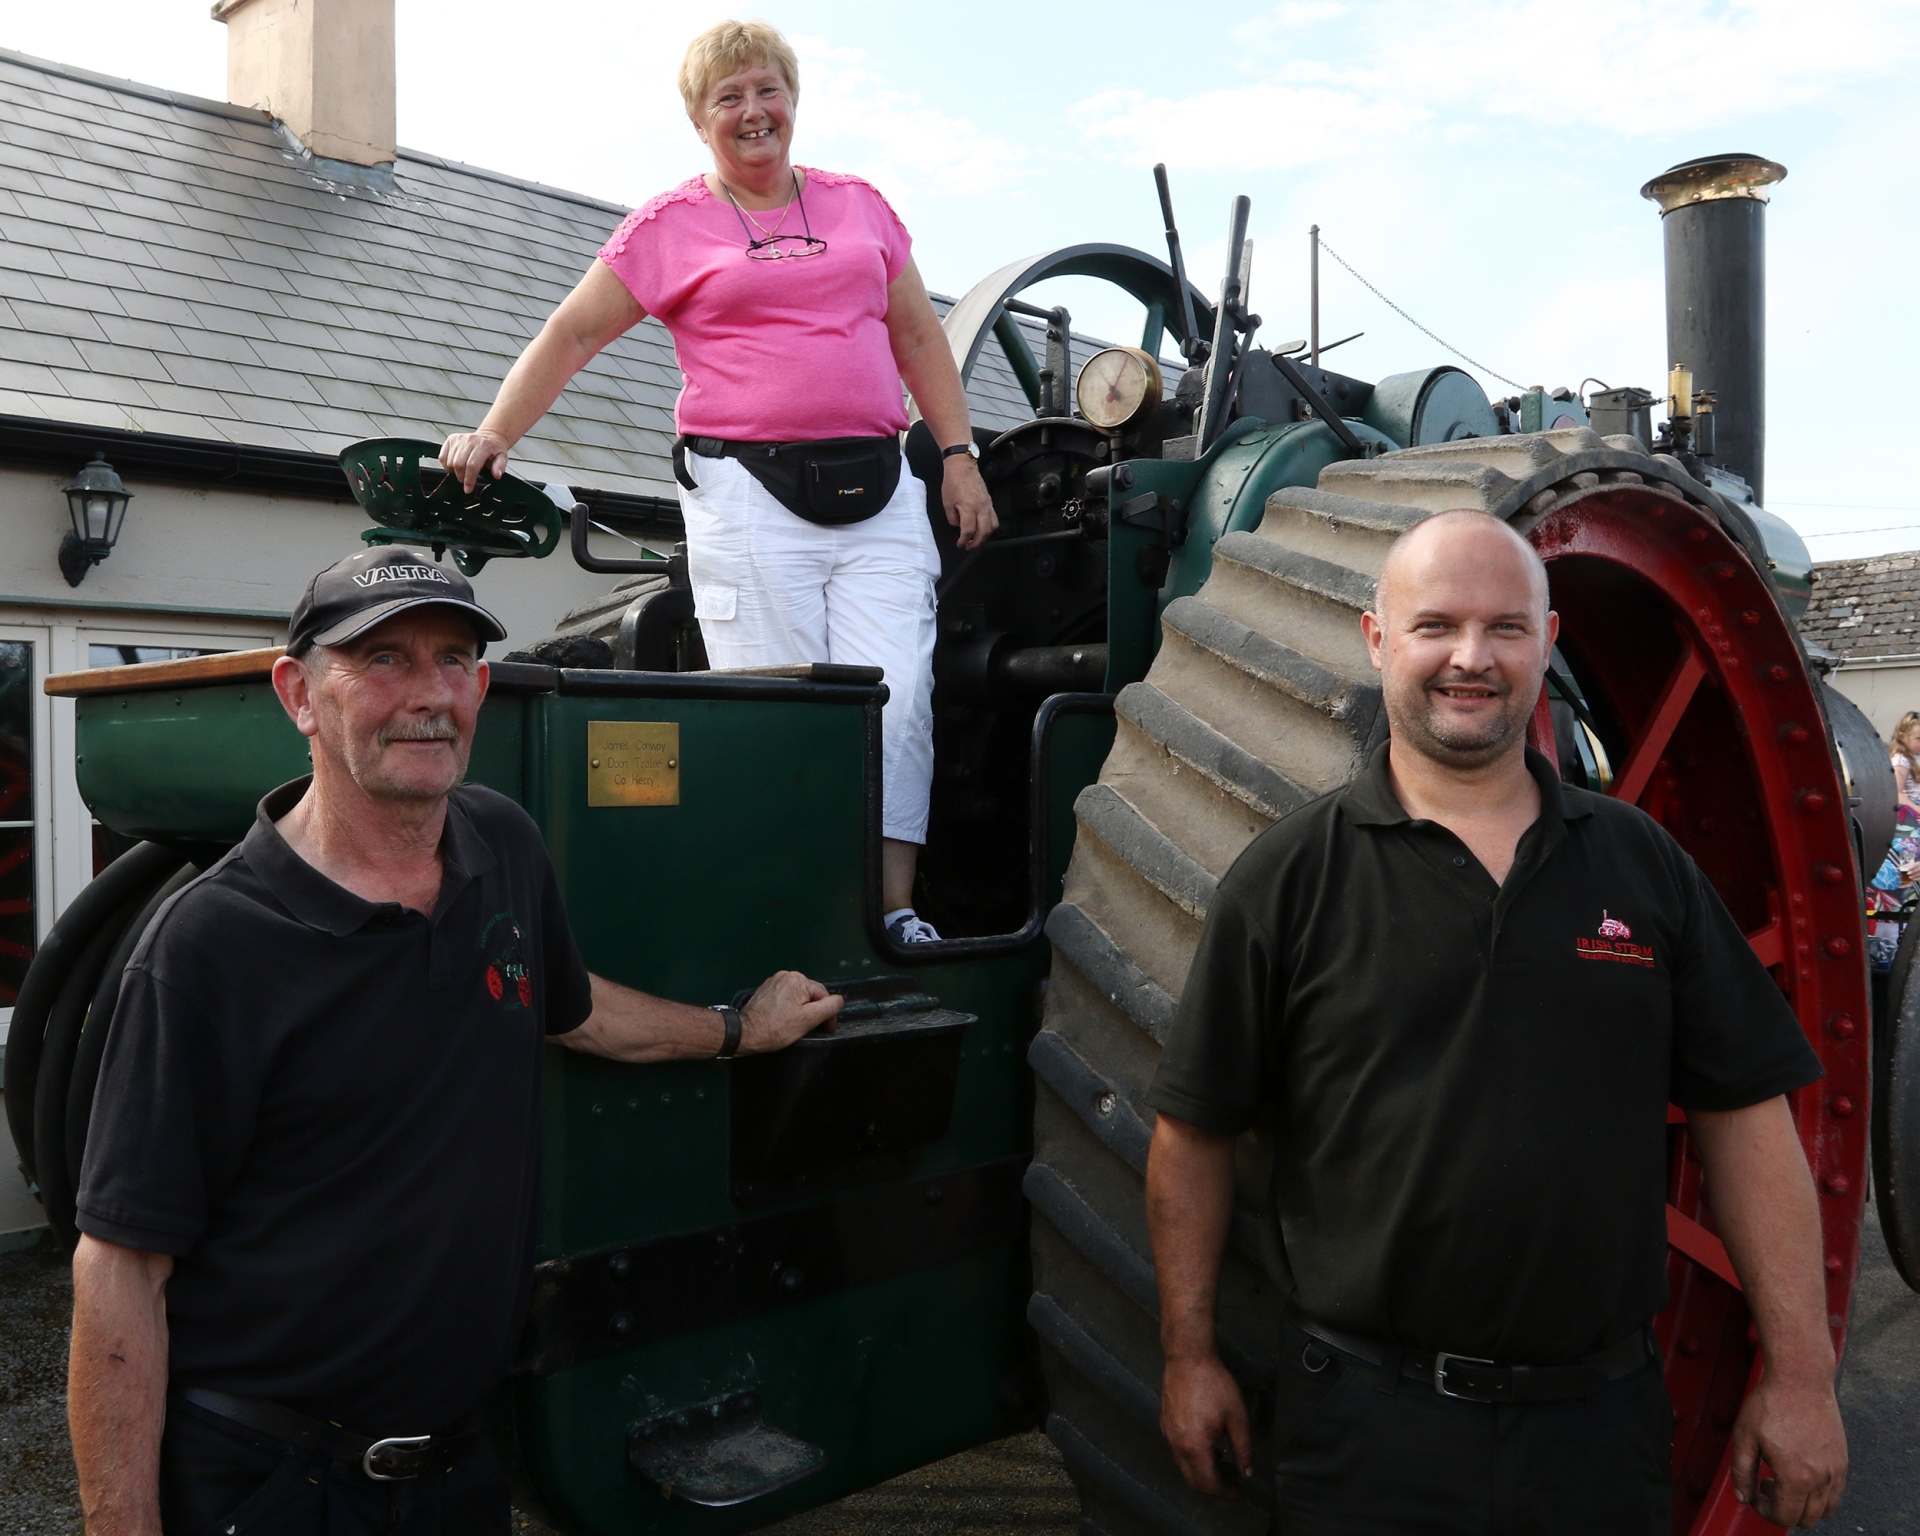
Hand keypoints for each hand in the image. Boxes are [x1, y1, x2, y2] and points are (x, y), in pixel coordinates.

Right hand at [439, 429, 510, 493]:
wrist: (488, 438)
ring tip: (463, 473)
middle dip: (461, 477)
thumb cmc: (494, 450)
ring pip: (449, 461)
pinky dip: (446, 465)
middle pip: (458, 464)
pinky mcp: (450, 439)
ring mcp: (458, 439)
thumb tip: (497, 475)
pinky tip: (455, 467)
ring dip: (454, 472)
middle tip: (466, 481)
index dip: (469, 479)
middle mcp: (469, 440)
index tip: (468, 489)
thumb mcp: (502, 458)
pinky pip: (442, 457)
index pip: (472, 465)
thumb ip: (499, 467)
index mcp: (483, 445)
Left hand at [739, 971, 841, 1052]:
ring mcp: (775, 981)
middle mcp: (787, 975)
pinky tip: (785, 1018)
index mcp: (799, 980)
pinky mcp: (766, 989)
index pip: (824, 995)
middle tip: (813, 1029)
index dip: (828, 1014)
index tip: (827, 1030)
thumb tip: (839, 1000)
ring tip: (798, 1024)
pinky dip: (790, 1006)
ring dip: (803, 1008)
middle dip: (815, 1010)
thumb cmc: (778, 1028)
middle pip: (811, 994)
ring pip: (799, 996)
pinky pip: (786, 996)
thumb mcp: (808, 1019)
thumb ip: (828, 1007)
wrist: (746, 1033)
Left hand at [942, 455, 997, 550]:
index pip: (969, 530)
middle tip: (969, 546)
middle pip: (984, 532)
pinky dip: (989, 526)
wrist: (962, 466)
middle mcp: (981, 507)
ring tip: (976, 539)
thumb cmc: (953, 482)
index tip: (960, 544)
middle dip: (977, 542)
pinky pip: (994, 518)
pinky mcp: (990, 501)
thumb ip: (952, 518)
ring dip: (985, 536)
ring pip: (992, 526)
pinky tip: (982, 528)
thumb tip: (958, 526)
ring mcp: (987, 504)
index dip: (964, 540)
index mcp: (968, 507)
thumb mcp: (946, 503)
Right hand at [1160, 1351, 1251, 1497]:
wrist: (1188, 1357)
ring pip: (1184, 1466)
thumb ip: (1244, 1448)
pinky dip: (1194, 1457)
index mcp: (1194, 1447)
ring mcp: (1167, 1434)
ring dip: (1203, 1471)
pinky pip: (1178, 1451)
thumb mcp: (1237, 1417)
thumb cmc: (1215, 1385)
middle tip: (1233, 1483)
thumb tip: (1247, 1472)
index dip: (1226, 1494)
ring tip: (1224, 1461)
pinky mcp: (1165, 1423)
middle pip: (1193, 1481)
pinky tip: (1208, 1444)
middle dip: (1214, 1487)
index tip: (1240, 1493)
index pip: (1209, 1484)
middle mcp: (1176, 1445)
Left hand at [1729, 1370, 1846, 1526]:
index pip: (1784, 1516)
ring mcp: (1836, 1471)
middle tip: (1766, 1485)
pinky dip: (1820, 1496)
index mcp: (1796, 1477)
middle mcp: (1822, 1479)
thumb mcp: (1745, 1437)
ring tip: (1783, 1480)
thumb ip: (1742, 1472)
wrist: (1800, 1380)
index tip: (1755, 1493)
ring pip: (1824, 1510)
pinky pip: (1836, 1494)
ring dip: (1803, 1506)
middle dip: (1783, 1510)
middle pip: (1807, 1519)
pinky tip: (1801, 1474)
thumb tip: (1743, 1497)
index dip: (1765, 1510)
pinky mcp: (1843, 1461)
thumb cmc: (1771, 1404)